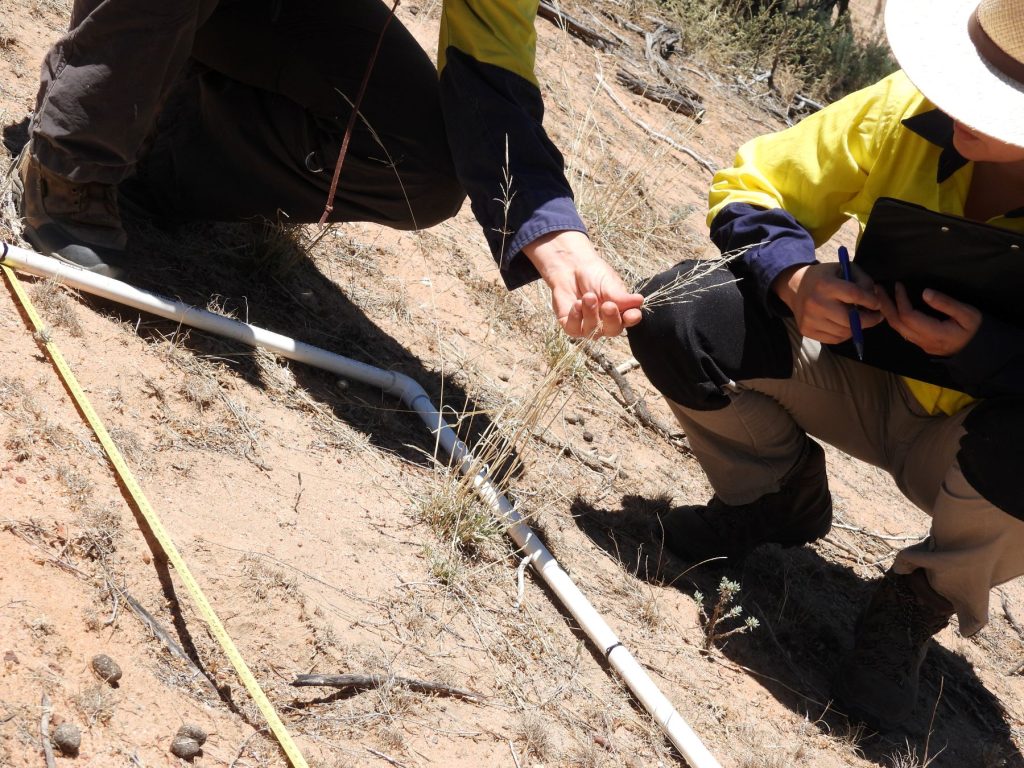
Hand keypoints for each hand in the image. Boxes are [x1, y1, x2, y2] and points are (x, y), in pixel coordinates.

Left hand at [523, 230, 643, 337]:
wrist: (570, 267)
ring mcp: (588, 326)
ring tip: (588, 296)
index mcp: (620, 311)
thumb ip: (621, 296)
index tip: (632, 314)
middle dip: (611, 319)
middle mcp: (605, 323)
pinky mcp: (571, 326)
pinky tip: (576, 304)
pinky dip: (575, 317)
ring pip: (592, 331)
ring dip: (590, 314)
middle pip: (613, 330)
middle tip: (608, 305)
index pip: (629, 320)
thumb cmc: (593, 274)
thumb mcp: (609, 283)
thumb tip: (639, 301)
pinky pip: (574, 329)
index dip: (632, 319)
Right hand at [772, 262, 882, 342]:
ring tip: (860, 320)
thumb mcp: (844, 269)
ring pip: (844, 332)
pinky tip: (845, 325)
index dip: (870, 301)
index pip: (854, 295)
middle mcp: (815, 303)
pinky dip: (845, 334)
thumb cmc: (825, 277)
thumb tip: (874, 298)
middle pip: (850, 319)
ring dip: (857, 328)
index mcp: (825, 284)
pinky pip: (834, 339)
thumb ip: (862, 280)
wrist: (795, 288)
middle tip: (876, 317)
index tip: (877, 304)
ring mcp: (809, 319)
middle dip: (869, 320)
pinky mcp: (806, 330)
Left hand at [875, 282, 980, 355]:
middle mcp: (922, 340)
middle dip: (886, 304)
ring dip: (887, 311)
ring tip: (880, 295)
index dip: (900, 300)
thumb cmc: (975, 330)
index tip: (898, 285)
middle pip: (896, 323)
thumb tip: (925, 292)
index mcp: (934, 333)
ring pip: (897, 328)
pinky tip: (891, 307)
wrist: (977, 351)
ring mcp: (919, 343)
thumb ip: (946, 304)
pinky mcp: (919, 343)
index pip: (908, 316)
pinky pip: (901, 330)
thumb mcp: (967, 314)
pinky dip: (893, 317)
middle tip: (877, 287)